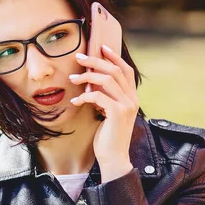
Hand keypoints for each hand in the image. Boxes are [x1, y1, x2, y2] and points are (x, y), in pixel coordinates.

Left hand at [69, 45, 137, 181]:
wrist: (113, 157)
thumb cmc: (107, 136)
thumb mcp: (107, 113)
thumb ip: (105, 98)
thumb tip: (91, 83)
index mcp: (131, 97)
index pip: (125, 70)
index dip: (114, 57)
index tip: (100, 47)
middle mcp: (132, 98)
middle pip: (115, 70)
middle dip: (96, 61)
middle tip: (79, 57)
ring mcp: (127, 105)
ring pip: (106, 80)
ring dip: (87, 76)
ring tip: (72, 77)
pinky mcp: (117, 113)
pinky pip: (98, 96)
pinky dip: (84, 96)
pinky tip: (75, 101)